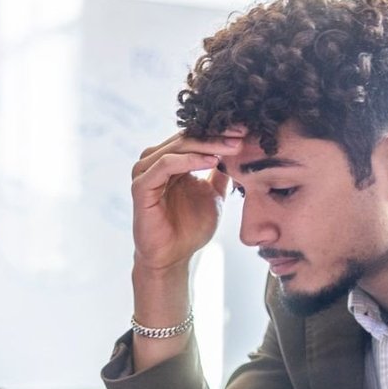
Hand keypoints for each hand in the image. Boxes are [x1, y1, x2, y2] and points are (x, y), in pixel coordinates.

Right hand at [130, 130, 244, 271]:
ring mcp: (145, 173)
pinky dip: (188, 160)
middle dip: (216, 135)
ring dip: (206, 144)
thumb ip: (221, 173)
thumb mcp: (214, 195)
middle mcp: (154, 162)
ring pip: (177, 147)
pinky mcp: (141, 187)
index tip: (246, 131)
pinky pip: (165, 165)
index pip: (195, 136)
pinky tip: (211, 161)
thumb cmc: (190, 229)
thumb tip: (238, 152)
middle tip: (241, 134)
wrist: (173, 258)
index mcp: (170, 160)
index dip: (220, 132)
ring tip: (231, 147)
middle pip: (187, 137)